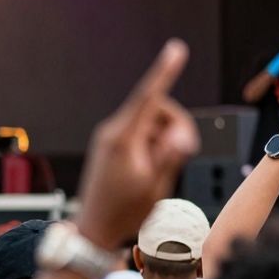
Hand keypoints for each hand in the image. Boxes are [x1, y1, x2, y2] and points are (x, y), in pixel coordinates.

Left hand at [75, 40, 199, 249]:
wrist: (92, 228)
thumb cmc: (123, 212)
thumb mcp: (154, 187)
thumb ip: (169, 158)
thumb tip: (182, 137)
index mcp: (122, 138)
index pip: (149, 97)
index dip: (164, 72)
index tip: (176, 49)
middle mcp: (112, 132)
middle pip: (156, 108)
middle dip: (176, 124)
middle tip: (185, 152)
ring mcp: (109, 138)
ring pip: (150, 122)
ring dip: (166, 137)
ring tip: (164, 167)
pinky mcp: (110, 146)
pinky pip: (141, 133)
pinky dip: (154, 144)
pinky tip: (153, 167)